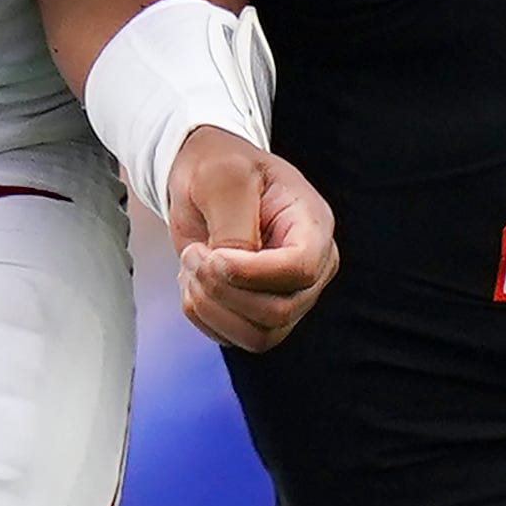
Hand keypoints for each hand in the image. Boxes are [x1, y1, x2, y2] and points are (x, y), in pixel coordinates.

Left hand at [166, 125, 339, 352]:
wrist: (204, 177)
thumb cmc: (219, 167)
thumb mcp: (224, 178)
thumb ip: (233, 228)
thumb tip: (233, 272)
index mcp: (313, 225)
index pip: (301, 269)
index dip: (253, 273)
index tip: (212, 255)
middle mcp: (311, 267)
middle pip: (279, 311)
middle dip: (223, 290)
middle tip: (192, 254)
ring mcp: (289, 295)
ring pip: (258, 335)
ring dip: (211, 306)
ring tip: (192, 264)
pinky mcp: (261, 314)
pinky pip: (233, 338)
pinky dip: (203, 314)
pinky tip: (195, 280)